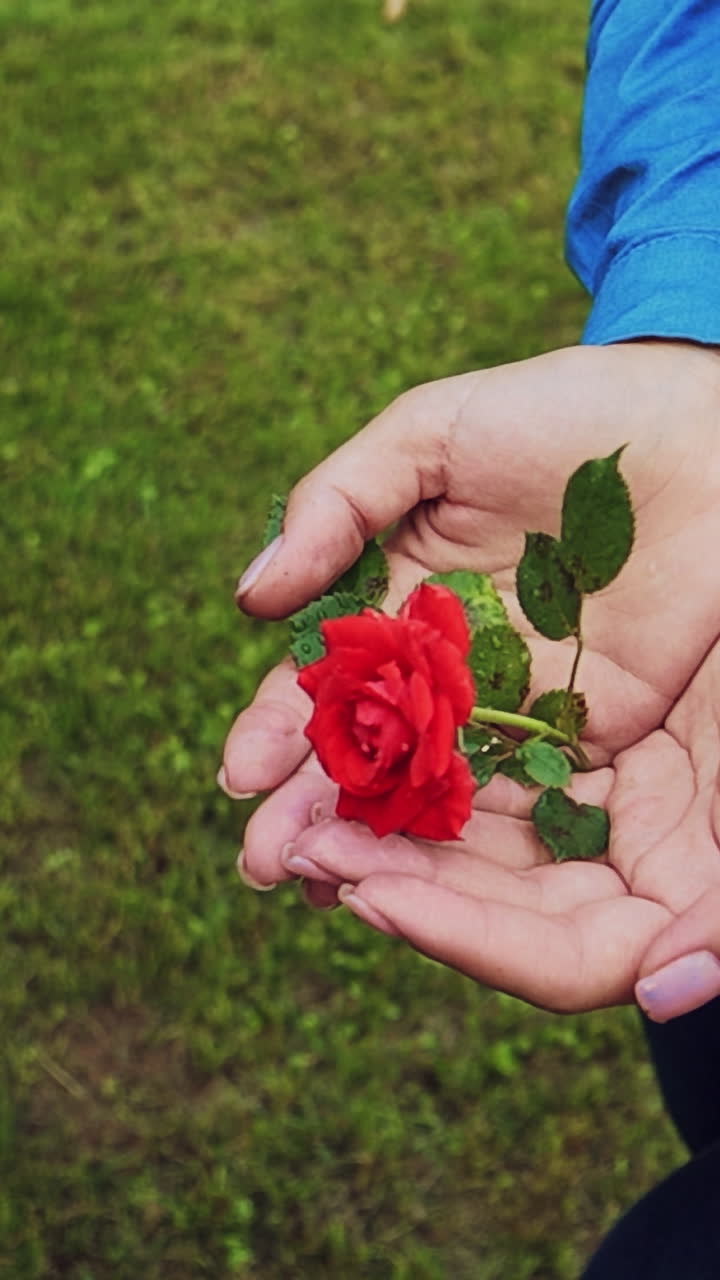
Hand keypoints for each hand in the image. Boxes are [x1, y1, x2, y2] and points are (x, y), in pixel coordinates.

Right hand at [223, 340, 719, 1012]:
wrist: (700, 427)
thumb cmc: (561, 413)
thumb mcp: (434, 435)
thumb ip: (339, 504)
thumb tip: (250, 598)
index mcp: (404, 606)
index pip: (328, 684)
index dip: (279, 730)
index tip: (240, 777)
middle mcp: (451, 671)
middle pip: (372, 756)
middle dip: (315, 811)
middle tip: (268, 865)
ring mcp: (520, 706)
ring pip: (437, 791)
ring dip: (381, 844)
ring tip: (327, 886)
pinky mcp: (594, 730)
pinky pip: (527, 793)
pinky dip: (474, 843)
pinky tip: (427, 883)